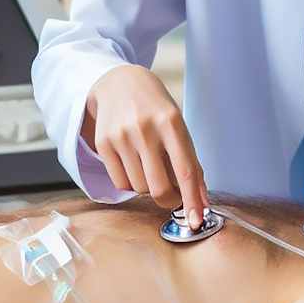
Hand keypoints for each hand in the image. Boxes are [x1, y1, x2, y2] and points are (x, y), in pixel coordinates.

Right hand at [84, 64, 208, 227]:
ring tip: (150, 167)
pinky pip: (120, 183)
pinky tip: (134, 164)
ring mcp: (122, 136)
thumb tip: (200, 200)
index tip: (197, 220)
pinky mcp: (103, 143)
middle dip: (169, 200)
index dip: (192, 200)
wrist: (119, 82)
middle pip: (159, 187)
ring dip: (148, 187)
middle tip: (173, 196)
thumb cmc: (155, 107)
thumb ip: (189, 159)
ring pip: (139, 188)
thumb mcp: (177, 124)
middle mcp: (145, 129)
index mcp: (171, 122)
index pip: (186, 170)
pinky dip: (131, 182)